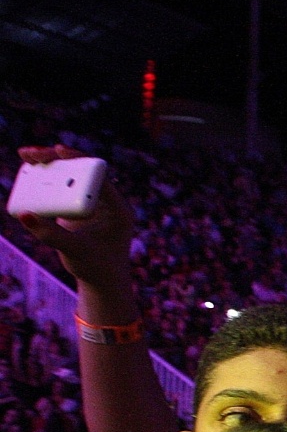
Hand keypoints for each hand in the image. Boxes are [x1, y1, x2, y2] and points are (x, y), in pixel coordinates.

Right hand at [12, 145, 136, 292]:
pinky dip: (44, 179)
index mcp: (117, 208)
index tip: (58, 150)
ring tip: (26, 156)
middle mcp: (105, 202)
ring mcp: (90, 203)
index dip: (78, 160)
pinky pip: (60, 188)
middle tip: (32, 153)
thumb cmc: (96, 268)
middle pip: (81, 171)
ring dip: (48, 165)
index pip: (98, 176)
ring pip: (69, 177)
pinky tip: (27, 171)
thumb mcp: (74, 251)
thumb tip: (24, 214)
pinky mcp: (76, 208)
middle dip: (57, 158)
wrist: (101, 281)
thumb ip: (51, 234)